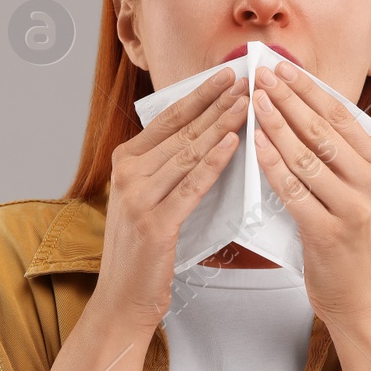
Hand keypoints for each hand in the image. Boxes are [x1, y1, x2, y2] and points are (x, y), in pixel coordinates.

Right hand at [96, 66, 250, 334]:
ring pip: (189, 153)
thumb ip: (168, 166)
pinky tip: (232, 144)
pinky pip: (191, 186)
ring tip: (248, 104)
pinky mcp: (155, 224)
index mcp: (125, 161)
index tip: (226, 73)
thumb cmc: (144, 249)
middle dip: (217, 103)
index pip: (169, 118)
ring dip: (222, 125)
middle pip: (182, 130)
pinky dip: (214, 163)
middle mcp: (127, 173)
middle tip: (248, 80)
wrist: (122, 297)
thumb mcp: (148, 197)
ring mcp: (138, 198)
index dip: (200, 93)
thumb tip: (207, 132)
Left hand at [250, 61, 370, 323]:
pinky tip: (255, 145)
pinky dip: (272, 164)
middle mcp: (369, 183)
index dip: (308, 89)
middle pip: (322, 129)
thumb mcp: (356, 195)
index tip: (282, 67)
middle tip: (260, 73)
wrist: (364, 301)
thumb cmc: (351, 246)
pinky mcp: (329, 232)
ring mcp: (352, 208)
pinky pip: (294, 190)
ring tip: (252, 101)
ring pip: (307, 155)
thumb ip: (337, 161)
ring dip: (276, 124)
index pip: (340, 116)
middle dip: (288, 98)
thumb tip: (301, 116)